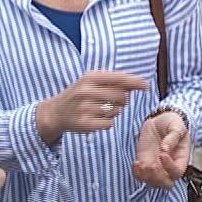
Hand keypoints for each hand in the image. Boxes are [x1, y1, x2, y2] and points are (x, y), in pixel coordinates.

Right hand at [34, 70, 151, 140]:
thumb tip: (139, 83)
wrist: (56, 112)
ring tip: (100, 109)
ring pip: (115, 111)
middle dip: (122, 100)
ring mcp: (84, 108)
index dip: (134, 82)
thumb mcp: (91, 81)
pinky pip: (109, 124)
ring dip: (113, 112)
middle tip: (111, 101)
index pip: (119, 78)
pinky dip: (106, 122)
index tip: (145, 85)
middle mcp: (86, 91)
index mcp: (89, 77)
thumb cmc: (79, 94)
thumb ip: (113, 81)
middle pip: (121, 96)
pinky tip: (96, 119)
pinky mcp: (84, 124)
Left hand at [132, 110, 190, 188]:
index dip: (170, 167)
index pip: (177, 171)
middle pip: (165, 183)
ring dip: (145, 176)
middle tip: (151, 166)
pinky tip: (136, 164)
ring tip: (140, 164)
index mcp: (181, 159)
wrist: (160, 121)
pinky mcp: (144, 164)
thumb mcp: (177, 126)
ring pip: (152, 182)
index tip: (162, 154)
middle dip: (157, 178)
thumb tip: (165, 148)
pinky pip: (140, 176)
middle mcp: (169, 167)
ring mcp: (156, 167)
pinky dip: (137, 173)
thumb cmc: (172, 124)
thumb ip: (173, 136)